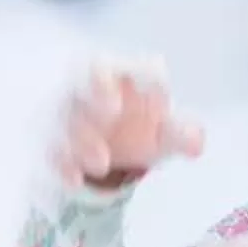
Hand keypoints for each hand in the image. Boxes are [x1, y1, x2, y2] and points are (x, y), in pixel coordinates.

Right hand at [51, 63, 203, 190]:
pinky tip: (74, 180)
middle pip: (89, 75)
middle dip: (96, 90)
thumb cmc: (143, 124)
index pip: (140, 66)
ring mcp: (71, 110)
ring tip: (101, 163)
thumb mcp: (165, 132)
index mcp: (130, 74)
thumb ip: (182, 134)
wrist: (112, 144)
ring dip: (80, 136)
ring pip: (66, 113)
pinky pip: (51, 147)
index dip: (150, 80)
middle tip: (111, 111)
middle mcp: (96, 84)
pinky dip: (61, 163)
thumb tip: (196, 142)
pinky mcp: (55, 139)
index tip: (162, 107)